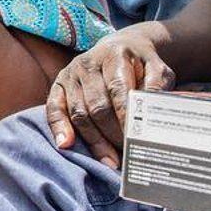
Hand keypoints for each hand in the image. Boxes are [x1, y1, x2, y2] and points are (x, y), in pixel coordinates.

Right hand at [45, 24, 175, 165]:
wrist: (120, 48)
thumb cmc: (140, 64)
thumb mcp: (157, 68)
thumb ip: (157, 86)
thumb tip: (151, 110)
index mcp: (113, 55)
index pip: (117, 90)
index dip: (125, 117)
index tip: (135, 140)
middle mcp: (87, 63)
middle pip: (97, 106)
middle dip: (113, 134)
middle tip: (128, 155)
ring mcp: (70, 74)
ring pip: (78, 113)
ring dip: (94, 141)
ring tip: (111, 161)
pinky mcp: (58, 85)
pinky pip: (53, 109)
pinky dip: (58, 128)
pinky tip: (66, 145)